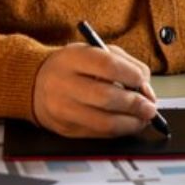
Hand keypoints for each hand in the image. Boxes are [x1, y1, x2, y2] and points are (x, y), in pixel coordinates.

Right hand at [32, 43, 158, 137]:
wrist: (34, 82)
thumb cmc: (72, 66)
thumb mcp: (93, 51)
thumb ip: (123, 63)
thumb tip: (146, 87)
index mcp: (72, 58)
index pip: (107, 66)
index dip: (131, 75)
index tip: (143, 82)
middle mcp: (64, 83)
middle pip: (107, 97)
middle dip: (135, 104)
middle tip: (150, 107)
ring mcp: (63, 108)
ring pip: (104, 122)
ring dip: (131, 123)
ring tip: (143, 118)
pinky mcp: (66, 129)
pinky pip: (99, 134)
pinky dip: (119, 131)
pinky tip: (127, 124)